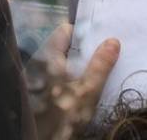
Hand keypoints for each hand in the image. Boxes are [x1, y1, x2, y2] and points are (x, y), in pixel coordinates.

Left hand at [26, 23, 120, 139]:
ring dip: (75, 65)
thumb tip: (112, 40)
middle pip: (62, 47)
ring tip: (94, 72)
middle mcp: (37, 63)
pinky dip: (66, 78)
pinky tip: (78, 87)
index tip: (98, 41)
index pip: (64, 31)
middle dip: (81, 51)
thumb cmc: (64, 115)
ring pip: (58, 63)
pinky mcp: (35, 92)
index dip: (82, 33)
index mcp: (48, 57)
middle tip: (101, 56)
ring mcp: (34, 78)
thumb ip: (100, 65)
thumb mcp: (88, 91)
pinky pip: (52, 76)